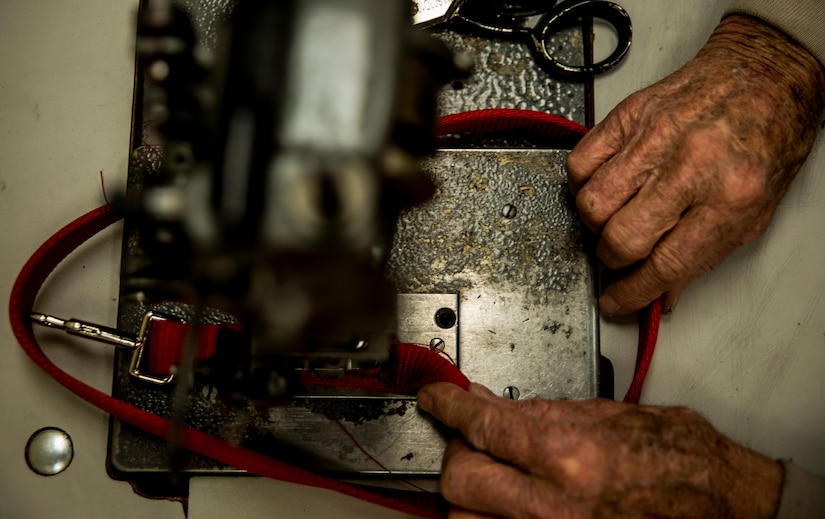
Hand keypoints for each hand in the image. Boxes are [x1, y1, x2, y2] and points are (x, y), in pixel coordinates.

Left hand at [417, 382, 782, 518]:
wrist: (723, 503)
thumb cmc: (679, 458)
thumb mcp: (607, 415)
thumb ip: (538, 412)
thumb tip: (486, 403)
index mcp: (572, 455)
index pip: (484, 426)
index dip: (449, 407)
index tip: (436, 399)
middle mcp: (558, 504)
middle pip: (462, 478)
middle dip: (456, 451)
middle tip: (469, 436)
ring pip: (467, 517)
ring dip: (468, 490)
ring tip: (489, 469)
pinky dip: (491, 515)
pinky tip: (503, 498)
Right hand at [566, 15, 824, 315]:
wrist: (763, 73)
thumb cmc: (765, 138)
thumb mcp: (755, 210)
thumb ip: (704, 255)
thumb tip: (662, 295)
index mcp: (730, 198)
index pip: (666, 265)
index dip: (632, 294)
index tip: (617, 302)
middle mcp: (689, 167)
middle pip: (622, 238)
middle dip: (613, 260)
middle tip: (620, 256)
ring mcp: (654, 137)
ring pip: (593, 203)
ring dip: (596, 225)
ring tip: (614, 218)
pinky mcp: (629, 115)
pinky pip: (581, 163)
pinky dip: (583, 184)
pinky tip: (604, 185)